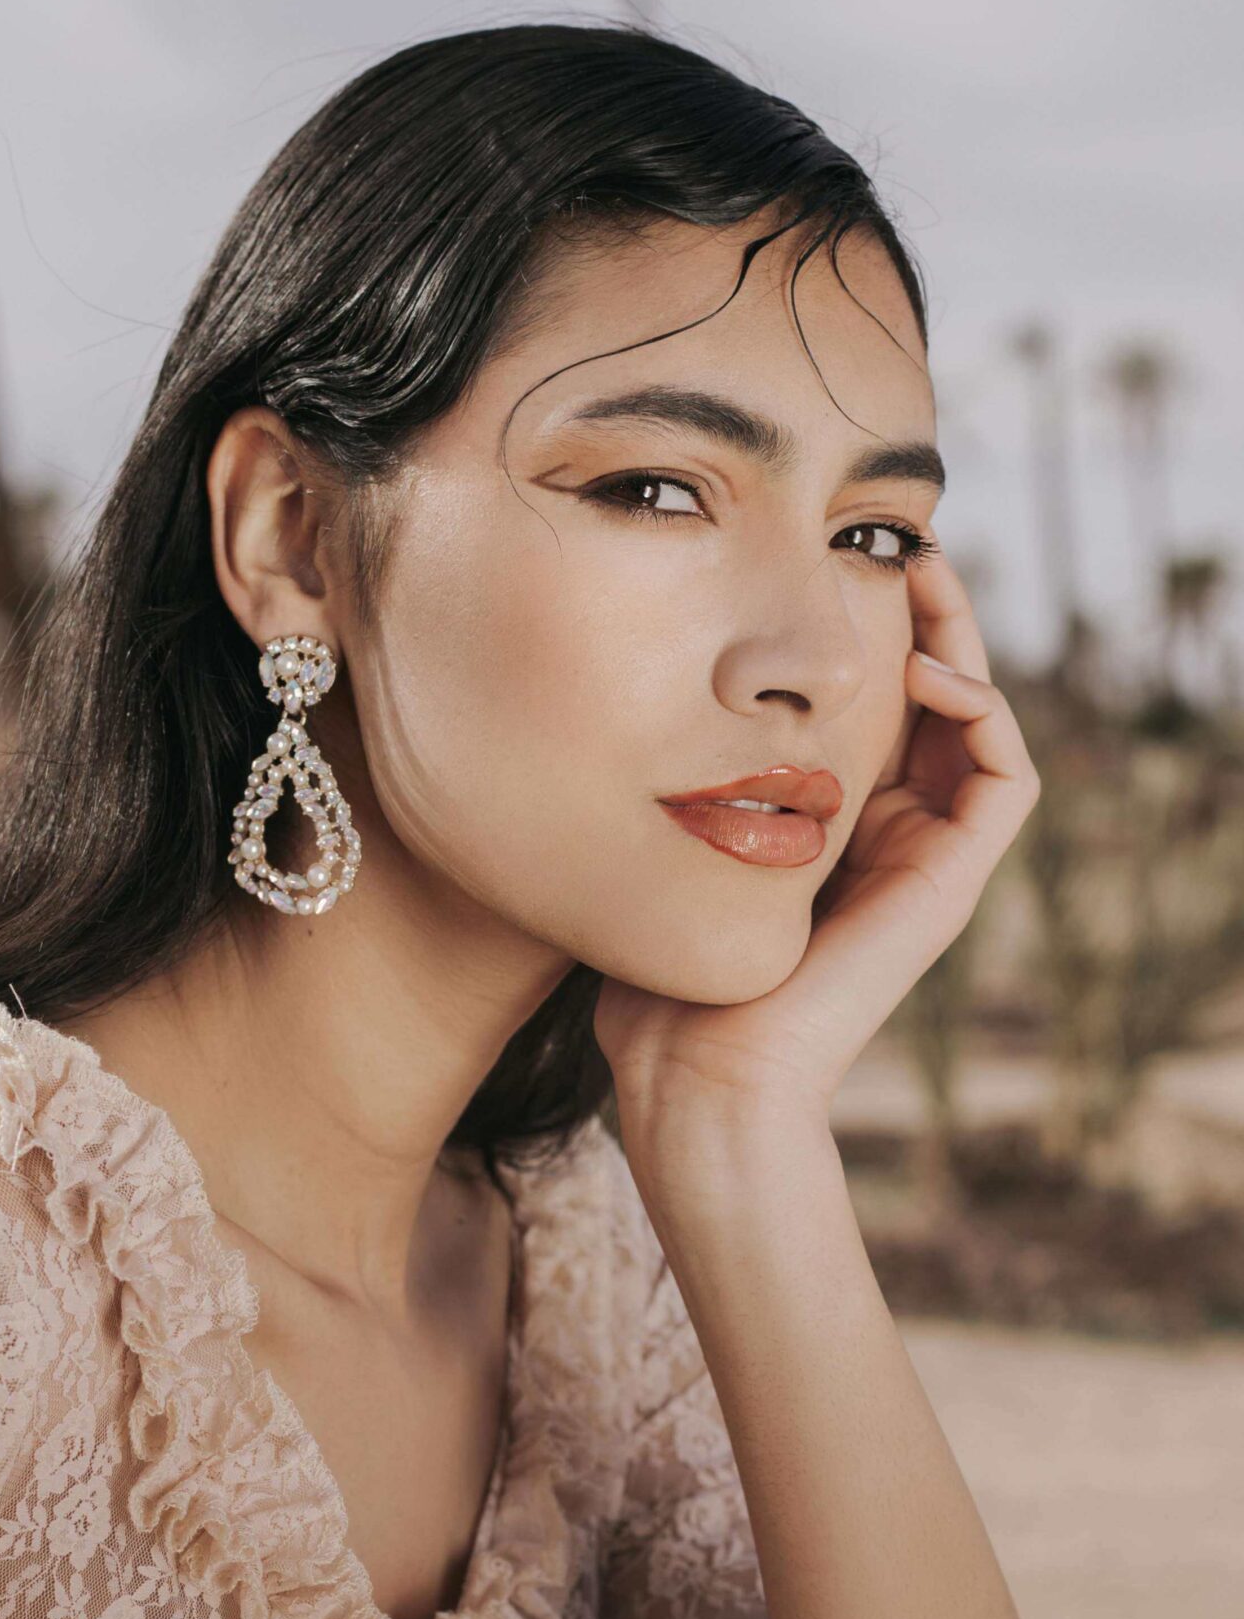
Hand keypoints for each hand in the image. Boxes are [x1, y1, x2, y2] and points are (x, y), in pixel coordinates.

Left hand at [594, 533, 1040, 1192]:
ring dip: (965, 646)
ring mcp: (923, 859)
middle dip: (925, 618)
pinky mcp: (950, 883)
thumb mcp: (657, 850)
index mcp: (825, 823)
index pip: (870, 707)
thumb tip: (611, 699)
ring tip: (925, 580)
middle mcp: (884, 834)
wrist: (697, 1074)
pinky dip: (987, 716)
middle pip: (933, 702)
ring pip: (979, 727)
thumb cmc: (659, 979)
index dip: (865, 635)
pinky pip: (1008, 782)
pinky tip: (930, 672)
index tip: (826, 562)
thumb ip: (661, 788)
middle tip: (901, 544)